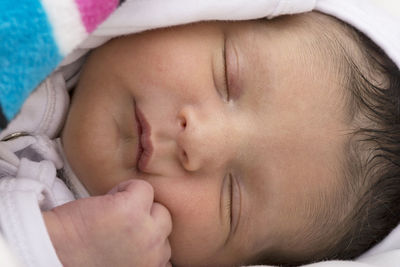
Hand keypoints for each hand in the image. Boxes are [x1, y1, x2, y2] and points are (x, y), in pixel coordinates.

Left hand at [43, 179, 171, 266]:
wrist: (50, 252)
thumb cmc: (81, 261)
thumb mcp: (125, 265)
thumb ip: (142, 255)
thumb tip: (155, 241)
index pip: (167, 251)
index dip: (146, 237)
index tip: (129, 236)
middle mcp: (154, 254)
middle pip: (165, 225)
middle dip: (147, 220)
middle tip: (121, 222)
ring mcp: (147, 232)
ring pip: (159, 206)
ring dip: (140, 205)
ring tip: (113, 211)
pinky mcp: (132, 210)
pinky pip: (142, 187)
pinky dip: (126, 188)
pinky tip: (106, 200)